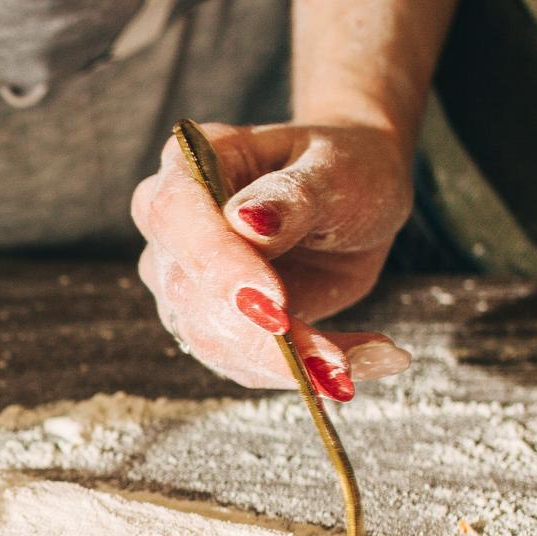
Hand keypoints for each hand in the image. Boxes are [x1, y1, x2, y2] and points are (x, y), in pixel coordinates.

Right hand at [130, 122, 414, 399]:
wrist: (354, 194)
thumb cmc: (343, 166)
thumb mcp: (335, 169)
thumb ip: (293, 195)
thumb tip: (247, 223)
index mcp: (189, 163)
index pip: (177, 215)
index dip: (218, 264)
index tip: (274, 304)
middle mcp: (171, 227)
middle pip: (187, 293)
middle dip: (259, 336)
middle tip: (336, 361)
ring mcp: (183, 280)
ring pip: (211, 340)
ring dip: (287, 363)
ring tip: (364, 359)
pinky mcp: (210, 323)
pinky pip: (243, 363)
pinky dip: (304, 371)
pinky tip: (362, 358)